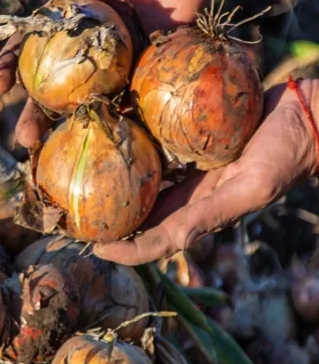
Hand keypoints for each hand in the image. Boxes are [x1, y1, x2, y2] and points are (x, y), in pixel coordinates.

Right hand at [0, 0, 239, 148]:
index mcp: (72, 11)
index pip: (33, 46)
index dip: (11, 67)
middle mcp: (94, 37)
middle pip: (59, 83)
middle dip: (37, 112)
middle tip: (24, 138)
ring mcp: (125, 51)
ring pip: (93, 95)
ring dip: (75, 123)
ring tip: (63, 149)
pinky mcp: (156, 57)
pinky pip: (137, 92)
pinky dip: (125, 116)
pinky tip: (110, 140)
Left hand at [93, 80, 318, 264]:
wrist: (310, 115)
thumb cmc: (286, 155)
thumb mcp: (249, 189)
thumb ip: (210, 215)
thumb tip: (172, 243)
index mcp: (200, 213)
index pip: (153, 241)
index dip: (122, 248)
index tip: (89, 246)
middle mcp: (189, 194)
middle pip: (140, 213)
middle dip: (106, 218)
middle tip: (70, 215)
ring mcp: (190, 168)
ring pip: (142, 181)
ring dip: (113, 183)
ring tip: (78, 177)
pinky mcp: (191, 141)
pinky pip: (155, 146)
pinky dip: (133, 146)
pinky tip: (110, 135)